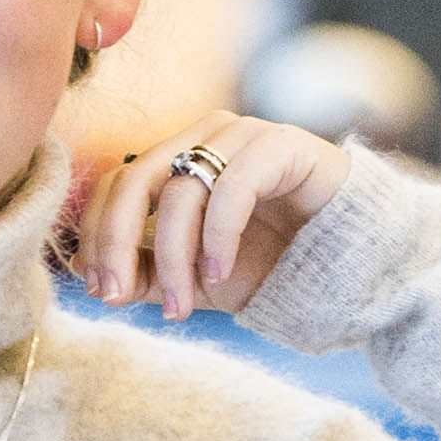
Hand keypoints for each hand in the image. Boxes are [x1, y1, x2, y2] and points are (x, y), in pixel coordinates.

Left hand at [75, 109, 350, 319]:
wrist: (350, 258)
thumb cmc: (273, 262)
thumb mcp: (196, 278)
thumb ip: (148, 274)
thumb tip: (90, 278)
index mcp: (178, 157)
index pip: (116, 182)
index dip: (98, 234)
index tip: (99, 291)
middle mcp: (204, 136)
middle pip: (136, 179)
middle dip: (119, 244)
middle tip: (118, 297)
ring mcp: (243, 134)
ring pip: (181, 190)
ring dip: (175, 258)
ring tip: (184, 306)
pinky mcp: (282, 144)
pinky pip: (232, 187)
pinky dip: (217, 236)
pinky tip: (218, 274)